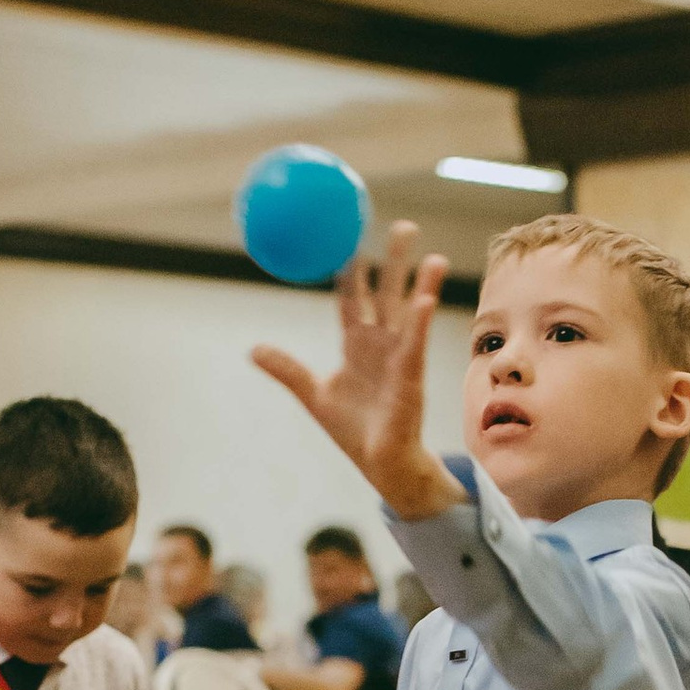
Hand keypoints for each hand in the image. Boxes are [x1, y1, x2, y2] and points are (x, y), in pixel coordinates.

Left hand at [252, 223, 451, 513]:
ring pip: (409, 314)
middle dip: (395, 261)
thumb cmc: (352, 430)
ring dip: (423, 286)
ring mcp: (399, 359)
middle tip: (404, 226)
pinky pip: (414, 346)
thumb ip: (287, 369)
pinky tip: (425, 301)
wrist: (379, 462)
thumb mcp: (312, 394)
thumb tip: (253, 350)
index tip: (350, 238)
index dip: (351, 270)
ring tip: (435, 257)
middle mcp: (381, 344)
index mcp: (357, 344)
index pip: (354, 298)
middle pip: (387, 294)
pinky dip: (420, 323)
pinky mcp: (410, 378)